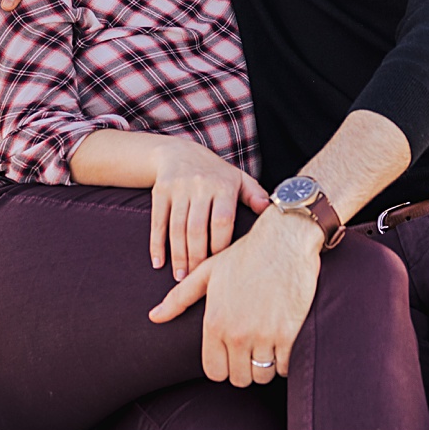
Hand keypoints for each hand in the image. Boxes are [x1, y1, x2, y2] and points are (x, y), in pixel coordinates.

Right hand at [149, 139, 270, 280]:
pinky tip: (158, 263)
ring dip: (178, 255)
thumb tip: (272, 209)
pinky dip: (157, 244)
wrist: (179, 151)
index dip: (220, 245)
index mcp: (223, 185)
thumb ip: (255, 195)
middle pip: (197, 228)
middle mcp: (200, 185)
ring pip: (177, 228)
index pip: (222, 220)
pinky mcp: (161, 191)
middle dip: (196, 256)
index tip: (219, 265)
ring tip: (180, 276)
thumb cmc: (215, 173)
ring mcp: (179, 188)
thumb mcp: (238, 179)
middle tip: (195, 278)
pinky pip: (158, 221)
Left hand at [149, 209, 322, 386]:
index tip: (232, 354)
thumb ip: (179, 298)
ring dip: (266, 366)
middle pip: (240, 378)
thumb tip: (154, 317)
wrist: (285, 240)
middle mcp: (237, 333)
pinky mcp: (289, 334)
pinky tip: (283, 341)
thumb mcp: (208, 272)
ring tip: (267, 345)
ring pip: (263, 375)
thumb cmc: (245, 254)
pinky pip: (285, 367)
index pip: (214, 372)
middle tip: (252, 350)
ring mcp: (264, 335)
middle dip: (245, 368)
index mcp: (215, 322)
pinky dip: (285, 360)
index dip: (223, 366)